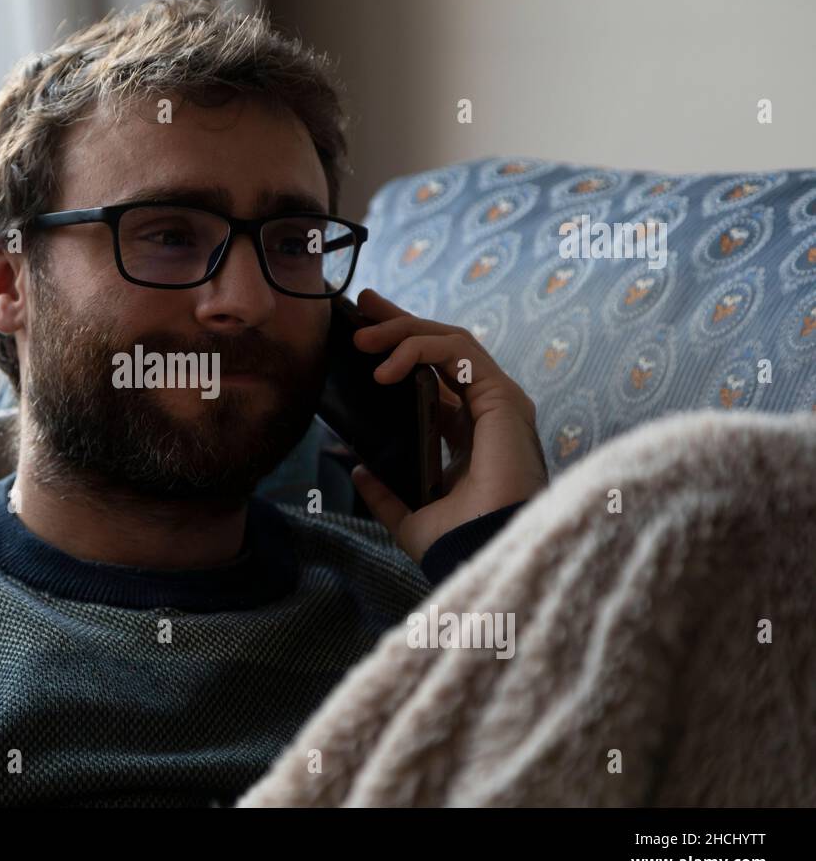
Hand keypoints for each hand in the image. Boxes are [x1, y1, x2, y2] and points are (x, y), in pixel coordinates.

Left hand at [348, 288, 548, 563]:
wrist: (479, 552)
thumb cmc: (456, 542)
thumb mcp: (409, 513)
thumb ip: (385, 492)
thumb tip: (358, 470)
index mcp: (468, 435)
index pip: (434, 377)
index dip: (403, 349)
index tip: (365, 334)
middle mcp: (486, 412)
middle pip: (443, 349)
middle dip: (401, 322)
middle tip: (362, 308)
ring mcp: (498, 402)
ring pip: (450, 341)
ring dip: (403, 331)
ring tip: (362, 340)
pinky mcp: (502, 396)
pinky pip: (459, 351)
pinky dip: (420, 347)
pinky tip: (387, 367)